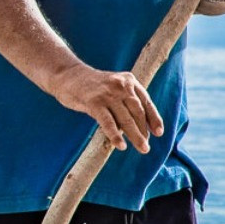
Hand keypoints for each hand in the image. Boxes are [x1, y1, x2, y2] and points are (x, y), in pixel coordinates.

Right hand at [47, 63, 161, 153]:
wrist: (66, 74)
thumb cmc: (91, 86)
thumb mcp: (112, 86)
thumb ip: (125, 100)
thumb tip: (138, 127)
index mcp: (129, 81)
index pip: (146, 102)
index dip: (154, 118)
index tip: (158, 132)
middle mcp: (121, 86)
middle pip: (138, 112)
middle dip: (144, 131)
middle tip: (146, 147)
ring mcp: (107, 94)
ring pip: (126, 119)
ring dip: (135, 136)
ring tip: (142, 148)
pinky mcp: (94, 102)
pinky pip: (108, 122)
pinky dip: (115, 135)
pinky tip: (121, 145)